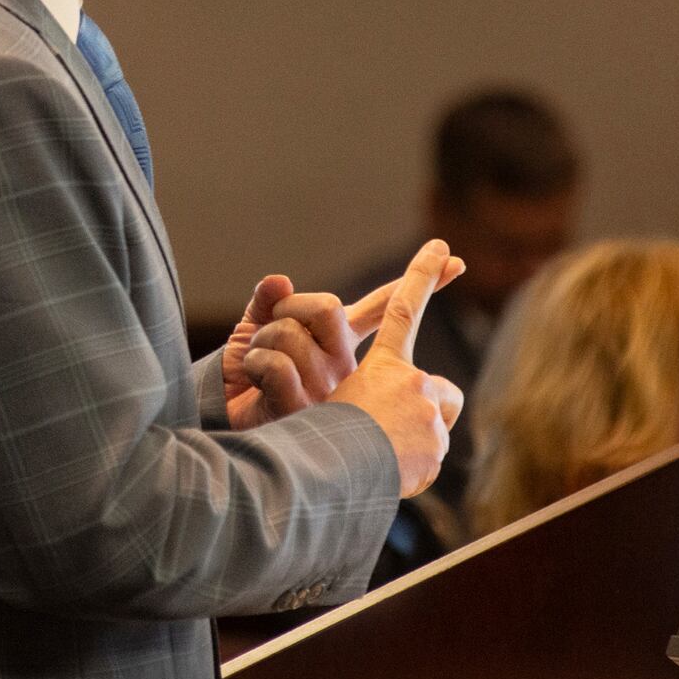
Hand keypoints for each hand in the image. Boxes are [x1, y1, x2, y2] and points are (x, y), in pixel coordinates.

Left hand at [222, 248, 463, 431]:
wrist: (224, 416)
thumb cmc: (243, 372)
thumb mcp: (255, 325)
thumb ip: (269, 300)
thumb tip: (280, 281)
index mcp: (341, 343)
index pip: (386, 307)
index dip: (420, 281)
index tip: (455, 262)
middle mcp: (344, 366)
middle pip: (327, 309)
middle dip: (285, 311)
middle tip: (267, 327)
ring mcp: (328, 390)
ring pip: (292, 335)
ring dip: (261, 340)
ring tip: (257, 366)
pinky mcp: (305, 410)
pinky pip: (278, 367)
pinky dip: (255, 364)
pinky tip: (255, 385)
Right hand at [329, 240, 465, 497]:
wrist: (327, 478)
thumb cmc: (312, 441)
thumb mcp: (312, 400)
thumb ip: (324, 374)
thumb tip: (310, 324)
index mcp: (383, 365)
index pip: (402, 311)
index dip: (423, 277)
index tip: (441, 249)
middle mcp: (410, 381)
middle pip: (443, 390)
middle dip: (433, 409)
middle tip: (396, 433)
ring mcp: (429, 413)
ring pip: (438, 430)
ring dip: (417, 447)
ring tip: (379, 461)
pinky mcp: (438, 445)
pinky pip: (431, 462)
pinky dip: (415, 472)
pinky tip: (388, 479)